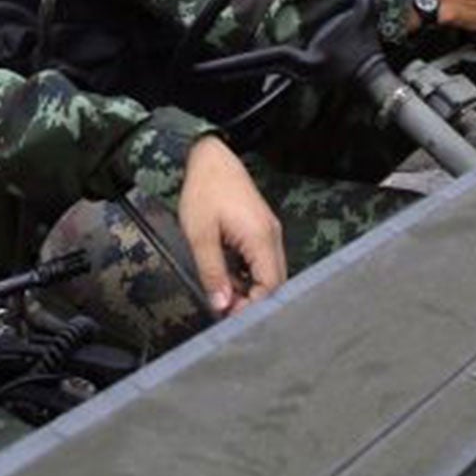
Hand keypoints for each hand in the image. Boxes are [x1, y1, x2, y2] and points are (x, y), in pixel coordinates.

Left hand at [174, 136, 286, 316]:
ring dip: (250, 289)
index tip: (232, 317)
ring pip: (269, 273)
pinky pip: (262, 261)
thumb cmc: (204, 190)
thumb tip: (221, 304)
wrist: (208, 158)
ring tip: (224, 295)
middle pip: (275, 282)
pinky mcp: (261, 230)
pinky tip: (229, 277)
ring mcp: (268, 232)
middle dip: (254, 301)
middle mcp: (271, 236)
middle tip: (227, 311)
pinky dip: (249, 275)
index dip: (254, 306)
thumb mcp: (200, 234)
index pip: (271, 285)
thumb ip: (212, 272)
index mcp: (260, 237)